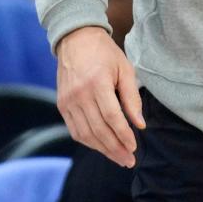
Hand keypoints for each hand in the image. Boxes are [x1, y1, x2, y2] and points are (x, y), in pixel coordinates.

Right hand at [56, 25, 144, 166]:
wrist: (76, 40)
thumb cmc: (106, 54)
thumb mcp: (125, 70)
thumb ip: (132, 98)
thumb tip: (140, 124)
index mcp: (97, 84)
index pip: (112, 118)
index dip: (124, 135)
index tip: (134, 147)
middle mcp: (79, 95)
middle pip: (98, 130)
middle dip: (115, 148)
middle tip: (128, 161)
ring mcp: (68, 101)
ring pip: (85, 134)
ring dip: (102, 149)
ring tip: (118, 158)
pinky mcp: (62, 105)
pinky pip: (74, 130)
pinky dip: (88, 141)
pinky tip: (101, 147)